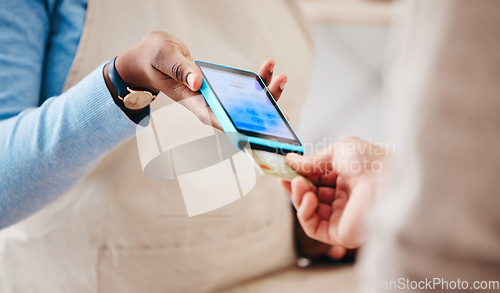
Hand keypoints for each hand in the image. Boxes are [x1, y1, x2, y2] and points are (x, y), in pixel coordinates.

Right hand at [104, 31, 287, 126]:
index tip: (253, 130)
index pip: (213, 117)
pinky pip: (240, 87)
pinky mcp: (218, 87)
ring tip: (281, 77)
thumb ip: (179, 68)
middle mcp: (204, 101)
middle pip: (235, 112)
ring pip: (243, 101)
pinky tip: (268, 68)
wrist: (152, 56)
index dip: (233, 125)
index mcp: (189, 99)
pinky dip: (256, 80)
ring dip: (263, 93)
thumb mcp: (163, 57)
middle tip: (277, 93)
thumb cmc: (153, 58)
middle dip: (259, 108)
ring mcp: (213, 95)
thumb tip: (197, 82)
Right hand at [282, 136, 387, 247]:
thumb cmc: (372, 163)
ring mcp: (340, 216)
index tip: (283, 168)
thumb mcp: (339, 150)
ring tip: (299, 184)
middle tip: (284, 177)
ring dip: (298, 196)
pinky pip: (312, 226)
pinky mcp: (338, 233)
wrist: (387, 183)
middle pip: (309, 195)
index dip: (298, 174)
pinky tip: (308, 198)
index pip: (315, 179)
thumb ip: (313, 158)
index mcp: (346, 178)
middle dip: (295, 186)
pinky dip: (304, 212)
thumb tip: (291, 160)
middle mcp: (343, 198)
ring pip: (308, 210)